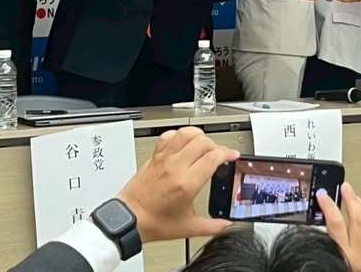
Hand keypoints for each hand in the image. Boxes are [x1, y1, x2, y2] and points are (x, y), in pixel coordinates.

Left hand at [117, 126, 239, 243]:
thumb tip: (226, 225)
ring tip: (204, 142)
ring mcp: (163, 159)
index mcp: (186, 184)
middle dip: (216, 145)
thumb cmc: (153, 222)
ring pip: (185, 133)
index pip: (213, 157)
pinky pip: (167, 136)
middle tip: (219, 153)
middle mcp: (175, 167)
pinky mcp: (154, 157)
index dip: (227, 153)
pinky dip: (178, 134)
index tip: (232, 155)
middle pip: (202, 142)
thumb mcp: (188, 228)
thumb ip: (212, 226)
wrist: (129, 219)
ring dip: (198, 135)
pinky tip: (182, 141)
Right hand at [317, 181, 360, 271]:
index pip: (335, 223)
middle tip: (347, 188)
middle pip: (359, 220)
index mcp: (341, 256)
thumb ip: (320, 242)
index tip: (323, 194)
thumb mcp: (321, 260)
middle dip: (352, 200)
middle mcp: (359, 257)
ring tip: (360, 201)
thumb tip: (313, 227)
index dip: (329, 205)